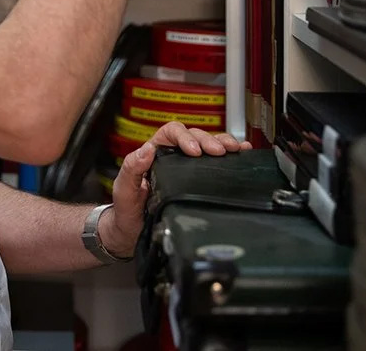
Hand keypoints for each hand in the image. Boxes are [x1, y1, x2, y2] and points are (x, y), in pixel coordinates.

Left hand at [98, 122, 250, 258]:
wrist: (134, 233)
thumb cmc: (127, 209)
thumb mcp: (123, 188)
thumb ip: (131, 168)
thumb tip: (146, 149)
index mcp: (154, 152)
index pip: (171, 132)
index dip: (184, 137)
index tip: (194, 151)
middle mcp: (172, 156)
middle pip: (193, 136)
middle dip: (208, 140)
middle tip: (219, 151)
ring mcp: (186, 168)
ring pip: (206, 146)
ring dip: (222, 144)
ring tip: (235, 149)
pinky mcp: (198, 182)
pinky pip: (215, 164)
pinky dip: (230, 156)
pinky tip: (242, 153)